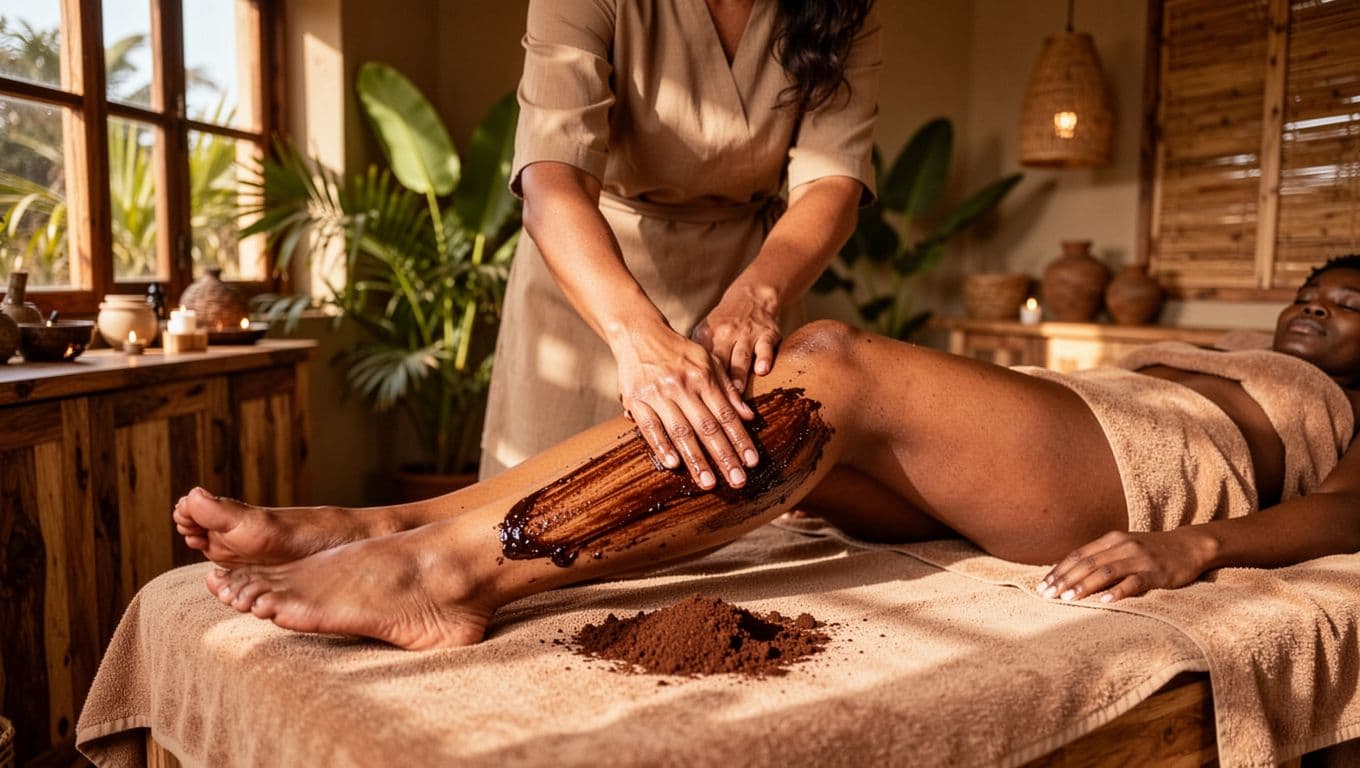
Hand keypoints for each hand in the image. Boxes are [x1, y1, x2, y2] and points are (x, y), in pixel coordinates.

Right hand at [614, 324, 758, 488]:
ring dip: (696, 459)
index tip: (752, 462)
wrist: (639, 333)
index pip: (726, 414)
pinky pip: (650, 426)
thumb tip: (749, 416)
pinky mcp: (636, 400)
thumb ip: (728, 389)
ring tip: (709, 482)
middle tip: (738, 481)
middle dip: (724, 456)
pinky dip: (661, 445)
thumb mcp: (708, 361)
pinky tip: (673, 464)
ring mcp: (658, 394)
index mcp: (703, 378)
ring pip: (681, 431)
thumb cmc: (678, 351)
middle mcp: (683, 387)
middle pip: (707, 427)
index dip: (740, 439)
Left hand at [691, 289, 780, 392]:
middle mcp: (725, 333)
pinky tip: (762, 371)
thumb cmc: (723, 324)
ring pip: (741, 357)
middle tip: (716, 403)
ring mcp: (747, 334)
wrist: (752, 297)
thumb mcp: (704, 333)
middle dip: (717, 383)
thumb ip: (694, 358)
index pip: (700, 362)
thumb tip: (681, 388)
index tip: (696, 402)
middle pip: (720, 361)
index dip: (698, 382)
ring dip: (739, 375)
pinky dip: (764, 359)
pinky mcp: (767, 334)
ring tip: (737, 393)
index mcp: (706, 335)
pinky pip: (765, 348)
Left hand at [1035, 529, 1216, 602]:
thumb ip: (1099, 557)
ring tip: (1067, 598)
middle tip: (1047, 595)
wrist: (1188, 546)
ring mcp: (1140, 559)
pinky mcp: (1156, 573)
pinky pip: (1134, 582)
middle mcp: (1122, 546)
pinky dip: (1118, 592)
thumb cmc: (1150, 551)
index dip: (1059, 570)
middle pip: (1087, 563)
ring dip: (1084, 586)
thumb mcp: (1122, 547)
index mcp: (1111, 540)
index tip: (1042, 585)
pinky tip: (1104, 602)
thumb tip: (1068, 572)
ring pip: (1106, 572)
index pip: (1078, 555)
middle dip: (1065, 579)